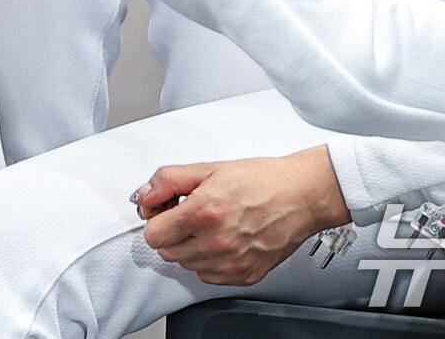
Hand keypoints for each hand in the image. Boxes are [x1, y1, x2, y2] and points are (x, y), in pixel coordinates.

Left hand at [132, 148, 348, 285]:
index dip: (156, 218)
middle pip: (168, 252)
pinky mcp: (244, 277)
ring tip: (211, 223)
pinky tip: (224, 238)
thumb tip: (145, 195)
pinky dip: (210, 260)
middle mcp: (216, 243)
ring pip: (187, 265)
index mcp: (204, 212)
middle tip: (190, 213)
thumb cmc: (261, 179)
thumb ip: (170, 180)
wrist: (300, 196)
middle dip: (172, 232)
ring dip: (191, 246)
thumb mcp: (210, 168)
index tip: (165, 210)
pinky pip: (209, 276)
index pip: (153, 235)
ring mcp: (230, 264)